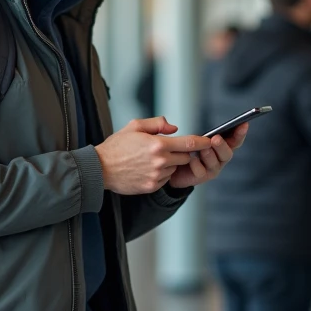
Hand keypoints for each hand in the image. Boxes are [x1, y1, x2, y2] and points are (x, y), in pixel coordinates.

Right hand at [95, 117, 212, 194]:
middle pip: (185, 157)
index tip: (210, 141)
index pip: (190, 143)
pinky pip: (165, 179)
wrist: (100, 169)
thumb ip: (158, 124)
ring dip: (170, 164)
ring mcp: (157, 176)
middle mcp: (160, 161)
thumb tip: (175, 128)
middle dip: (182, 152)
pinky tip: (146, 169)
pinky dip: (161, 174)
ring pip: (174, 169)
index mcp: (158, 144)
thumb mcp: (135, 126)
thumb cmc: (116, 146)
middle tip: (167, 149)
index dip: (203, 142)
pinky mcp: (152, 186)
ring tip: (151, 159)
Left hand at [167, 123, 248, 189]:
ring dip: (210, 154)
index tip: (244, 124)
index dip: (240, 133)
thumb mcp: (183, 139)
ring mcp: (212, 168)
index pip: (234, 140)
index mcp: (220, 146)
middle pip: (228, 153)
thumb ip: (182, 131)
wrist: (170, 170)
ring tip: (203, 148)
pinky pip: (202, 171)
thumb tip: (174, 127)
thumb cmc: (179, 151)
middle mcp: (219, 158)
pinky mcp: (202, 178)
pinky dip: (197, 164)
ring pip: (216, 163)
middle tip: (215, 139)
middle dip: (222, 145)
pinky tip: (191, 160)